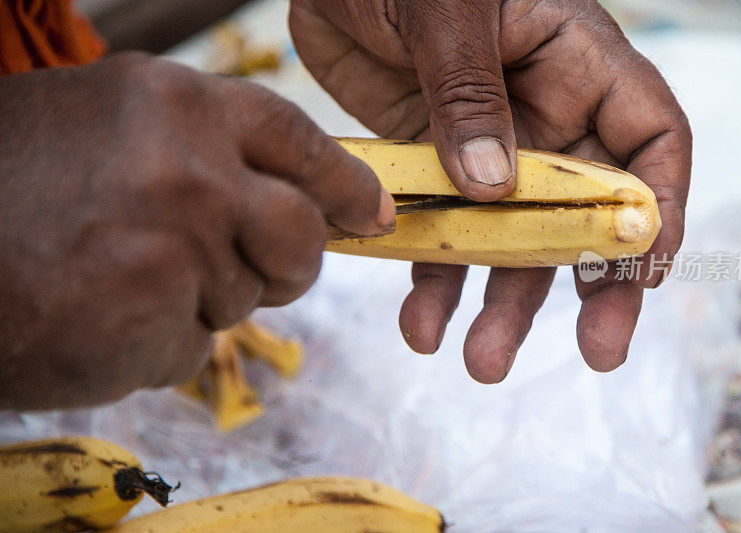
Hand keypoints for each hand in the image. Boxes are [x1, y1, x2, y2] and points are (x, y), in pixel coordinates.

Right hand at [0, 52, 393, 408]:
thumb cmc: (14, 184)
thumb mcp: (110, 127)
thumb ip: (201, 149)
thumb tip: (287, 192)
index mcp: (175, 105)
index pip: (298, 140)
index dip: (345, 182)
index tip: (372, 211)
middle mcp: (186, 169)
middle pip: (300, 233)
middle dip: (289, 262)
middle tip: (252, 267)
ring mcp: (173, 247)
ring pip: (247, 295)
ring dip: (202, 300)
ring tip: (122, 274)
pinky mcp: (152, 320)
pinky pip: (194, 343)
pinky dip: (158, 341)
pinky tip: (101, 313)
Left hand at [291, 0, 690, 380]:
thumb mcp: (444, 7)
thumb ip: (470, 93)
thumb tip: (493, 189)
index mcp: (574, 63)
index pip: (648, 142)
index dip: (658, 211)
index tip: (642, 275)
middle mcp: (541, 116)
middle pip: (588, 213)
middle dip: (593, 285)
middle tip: (599, 350)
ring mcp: (484, 148)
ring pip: (511, 241)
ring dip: (501, 303)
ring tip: (481, 360)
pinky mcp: (430, 168)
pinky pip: (439, 234)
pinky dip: (430, 281)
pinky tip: (419, 321)